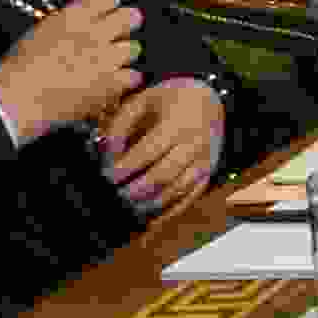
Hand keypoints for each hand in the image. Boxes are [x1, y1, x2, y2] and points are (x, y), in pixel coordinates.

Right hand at [0, 0, 145, 139]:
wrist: (17, 100)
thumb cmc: (18, 69)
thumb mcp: (40, 33)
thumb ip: (66, 24)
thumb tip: (82, 24)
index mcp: (73, 17)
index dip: (109, 4)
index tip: (109, 10)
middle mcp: (94, 33)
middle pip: (129, 17)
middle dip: (128, 22)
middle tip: (123, 30)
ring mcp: (106, 59)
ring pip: (133, 48)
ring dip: (124, 54)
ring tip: (111, 62)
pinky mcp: (111, 84)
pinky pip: (133, 76)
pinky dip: (127, 79)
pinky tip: (114, 82)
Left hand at [91, 76, 223, 215]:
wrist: (211, 98)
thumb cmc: (171, 100)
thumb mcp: (143, 100)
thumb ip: (121, 125)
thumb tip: (107, 155)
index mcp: (178, 123)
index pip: (149, 150)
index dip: (126, 166)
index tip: (107, 177)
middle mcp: (195, 144)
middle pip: (164, 173)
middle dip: (137, 189)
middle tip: (115, 198)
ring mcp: (204, 161)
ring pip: (178, 189)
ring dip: (152, 203)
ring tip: (129, 210)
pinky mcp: (207, 173)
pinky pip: (190, 198)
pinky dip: (170, 212)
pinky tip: (151, 219)